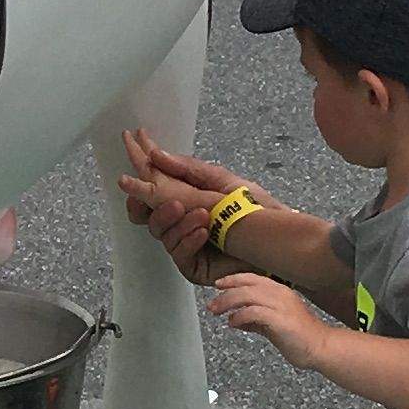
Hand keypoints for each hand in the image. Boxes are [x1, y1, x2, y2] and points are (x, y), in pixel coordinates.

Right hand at [119, 132, 251, 281]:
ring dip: (179, 222)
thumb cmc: (256, 210)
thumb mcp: (222, 181)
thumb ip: (187, 169)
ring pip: (161, 232)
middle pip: (146, 214)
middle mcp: (181, 222)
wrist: (277, 239)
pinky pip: (178, 253)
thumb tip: (156, 155)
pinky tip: (203, 232)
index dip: (140, 167)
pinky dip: (189, 239)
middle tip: (173, 200)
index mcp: (185, 199)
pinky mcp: (193, 265)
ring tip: (203, 215)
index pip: (153, 186)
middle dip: (150, 204)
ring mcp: (185, 244)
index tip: (131, 142)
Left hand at [205, 270, 329, 364]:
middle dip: (225, 293)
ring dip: (227, 303)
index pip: (252, 278)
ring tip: (217, 311)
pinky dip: (239, 317)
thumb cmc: (300, 337)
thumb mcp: (273, 324)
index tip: (219, 284)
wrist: (321, 347)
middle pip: (245, 284)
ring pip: (246, 295)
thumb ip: (255, 320)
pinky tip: (233, 323)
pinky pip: (253, 312)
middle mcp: (280, 294)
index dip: (233, 279)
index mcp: (280, 291)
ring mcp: (280, 305)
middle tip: (213, 304)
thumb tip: (237, 320)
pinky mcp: (279, 319)